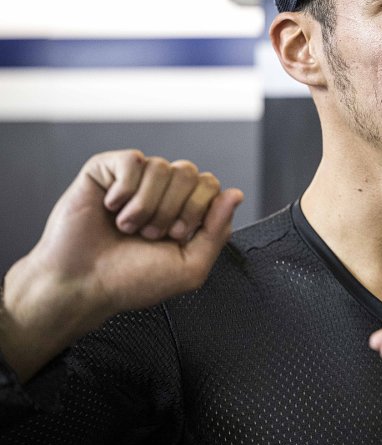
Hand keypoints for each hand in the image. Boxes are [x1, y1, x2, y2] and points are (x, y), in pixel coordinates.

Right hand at [1, 150, 242, 381]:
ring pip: (162, 166)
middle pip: (190, 172)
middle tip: (150, 234)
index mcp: (184, 211)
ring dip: (146, 206)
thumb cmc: (131, 280)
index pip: (210, 185)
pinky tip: (111, 207)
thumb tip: (236, 194)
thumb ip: (217, 231)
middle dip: (172, 209)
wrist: (82, 284)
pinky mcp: (106, 170)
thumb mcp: (189, 267)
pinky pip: (133, 160)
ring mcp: (134, 180)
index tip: (176, 235)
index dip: (197, 209)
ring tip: (128, 227)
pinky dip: (124, 190)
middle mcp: (162, 192)